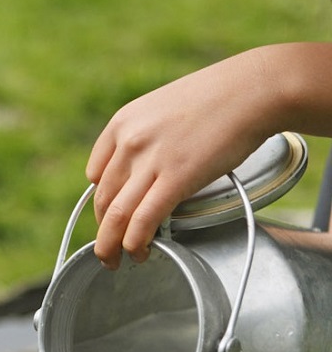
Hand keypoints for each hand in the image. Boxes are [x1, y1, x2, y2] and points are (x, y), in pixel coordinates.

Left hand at [86, 50, 276, 268]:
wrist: (255, 88)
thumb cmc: (219, 98)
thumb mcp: (163, 109)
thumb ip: (145, 138)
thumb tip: (141, 169)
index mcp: (121, 123)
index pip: (95, 175)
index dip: (102, 203)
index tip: (111, 218)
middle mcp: (129, 141)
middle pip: (103, 200)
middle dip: (103, 232)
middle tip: (108, 250)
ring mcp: (150, 160)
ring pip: (116, 215)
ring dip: (111, 246)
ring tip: (115, 262)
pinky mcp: (176, 178)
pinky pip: (144, 219)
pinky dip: (135, 243)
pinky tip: (139, 253)